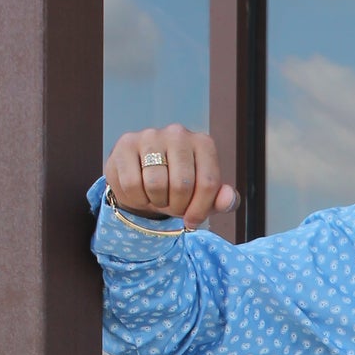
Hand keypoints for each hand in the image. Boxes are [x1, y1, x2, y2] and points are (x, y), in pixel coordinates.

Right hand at [104, 123, 237, 227]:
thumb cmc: (178, 188)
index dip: (200, 210)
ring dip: (157, 202)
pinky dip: (137, 198)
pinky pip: (132, 184)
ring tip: (157, 197)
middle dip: (177, 206)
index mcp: (203, 143)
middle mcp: (178, 133)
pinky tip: (140, 192)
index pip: (209, 183)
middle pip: (182, 185)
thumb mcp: (204, 197)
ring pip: (156, 185)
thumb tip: (228, 199)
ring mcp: (150, 136)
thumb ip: (222, 200)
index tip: (192, 220)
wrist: (142, 179)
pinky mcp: (126, 144)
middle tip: (172, 205)